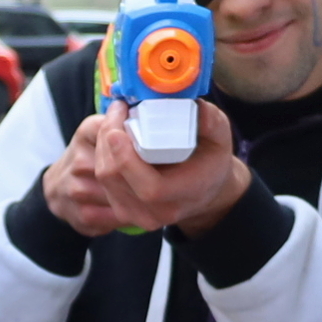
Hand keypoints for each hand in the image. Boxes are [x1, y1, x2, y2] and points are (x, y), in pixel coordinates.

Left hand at [89, 100, 250, 236]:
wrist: (204, 190)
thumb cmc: (211, 161)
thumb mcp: (220, 139)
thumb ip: (211, 122)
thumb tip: (196, 106)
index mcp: (185, 195)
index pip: (150, 187)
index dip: (127, 158)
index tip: (119, 128)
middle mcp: (158, 212)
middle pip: (116, 178)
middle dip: (109, 140)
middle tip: (116, 109)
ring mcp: (136, 215)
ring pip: (104, 178)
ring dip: (102, 145)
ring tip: (114, 119)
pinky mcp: (122, 211)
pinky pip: (101, 182)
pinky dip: (102, 155)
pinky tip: (111, 137)